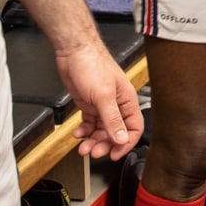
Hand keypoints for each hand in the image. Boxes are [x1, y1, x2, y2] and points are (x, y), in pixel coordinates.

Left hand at [55, 43, 143, 158]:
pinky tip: (78, 134)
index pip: (133, 128)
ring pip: (101, 130)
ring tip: (84, 146)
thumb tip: (122, 139)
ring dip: (93, 140)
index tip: (114, 154)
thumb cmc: (92, 64)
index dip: (125, 143)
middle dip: (105, 144)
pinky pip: (90, 123)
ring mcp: (102, 105)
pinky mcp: (89, 103)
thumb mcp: (103, 96)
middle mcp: (116, 104)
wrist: (73, 51)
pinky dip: (84, 131)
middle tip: (95, 151)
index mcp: (127, 101)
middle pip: (115, 133)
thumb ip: (113, 119)